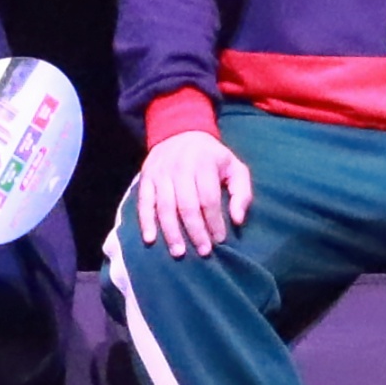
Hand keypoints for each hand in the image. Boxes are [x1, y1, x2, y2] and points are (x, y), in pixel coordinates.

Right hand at [130, 126, 254, 257]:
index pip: (208, 198)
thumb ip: (242, 193)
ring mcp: (160, 173)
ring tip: (179, 252)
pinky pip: (144, 202)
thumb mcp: (234, 167)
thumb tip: (238, 220)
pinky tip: (150, 239)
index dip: (214, 221)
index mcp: (204, 163)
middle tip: (203, 251)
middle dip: (195, 231)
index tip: (220, 240)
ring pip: (165, 207)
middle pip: (187, 205)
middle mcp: (180, 167)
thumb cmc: (211, 157)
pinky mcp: (146, 178)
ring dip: (171, 232)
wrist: (179, 132)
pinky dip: (146, 221)